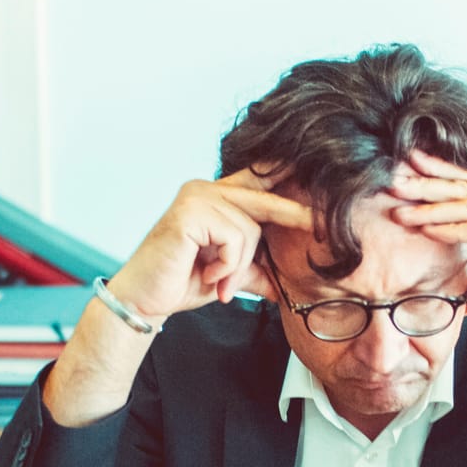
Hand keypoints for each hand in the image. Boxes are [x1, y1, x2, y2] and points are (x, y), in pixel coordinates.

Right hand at [107, 166, 311, 321]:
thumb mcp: (232, 273)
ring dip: (238, 266)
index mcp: (215, 196)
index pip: (258, 181)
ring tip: (217, 281)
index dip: (286, 174)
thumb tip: (297, 279)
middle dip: (295, 215)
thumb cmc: (182, 283)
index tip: (321, 167)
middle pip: (264, 200)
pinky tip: (207, 275)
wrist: (145, 300)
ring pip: (250, 230)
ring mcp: (196, 196)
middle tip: (321, 225)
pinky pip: (233, 238)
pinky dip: (226, 266)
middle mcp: (205, 189)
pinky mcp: (190, 212)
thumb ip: (259, 267)